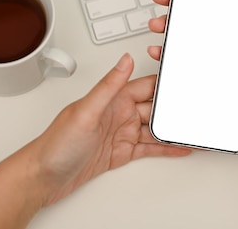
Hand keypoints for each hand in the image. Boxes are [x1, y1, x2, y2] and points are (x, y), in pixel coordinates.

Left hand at [32, 54, 190, 205]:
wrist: (41, 177)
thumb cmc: (55, 144)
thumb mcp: (85, 111)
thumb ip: (109, 86)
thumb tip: (126, 60)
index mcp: (111, 99)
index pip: (146, 87)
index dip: (166, 85)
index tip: (184, 82)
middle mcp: (118, 114)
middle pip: (155, 109)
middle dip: (175, 110)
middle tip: (196, 111)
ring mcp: (120, 133)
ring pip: (155, 129)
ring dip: (173, 130)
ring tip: (192, 130)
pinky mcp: (120, 152)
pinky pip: (148, 148)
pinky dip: (165, 148)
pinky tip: (178, 147)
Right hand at [147, 0, 237, 142]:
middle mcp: (233, 37)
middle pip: (200, 14)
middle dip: (177, 3)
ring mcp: (219, 56)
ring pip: (188, 36)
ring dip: (169, 26)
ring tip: (159, 25)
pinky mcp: (210, 74)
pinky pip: (185, 62)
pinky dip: (169, 54)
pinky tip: (161, 51)